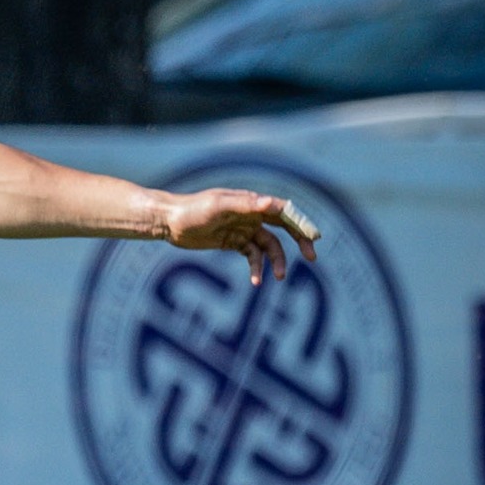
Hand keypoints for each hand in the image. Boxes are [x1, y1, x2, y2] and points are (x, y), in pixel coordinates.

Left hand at [164, 189, 320, 284]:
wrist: (170, 222)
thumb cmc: (193, 209)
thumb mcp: (219, 206)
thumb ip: (245, 205)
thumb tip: (272, 204)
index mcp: (252, 202)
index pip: (284, 211)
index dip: (301, 222)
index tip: (314, 237)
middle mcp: (252, 215)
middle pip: (284, 227)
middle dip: (300, 240)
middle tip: (312, 256)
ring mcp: (244, 229)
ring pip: (269, 246)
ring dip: (276, 261)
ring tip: (278, 277)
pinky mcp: (233, 242)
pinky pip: (252, 256)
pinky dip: (256, 268)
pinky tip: (256, 281)